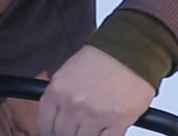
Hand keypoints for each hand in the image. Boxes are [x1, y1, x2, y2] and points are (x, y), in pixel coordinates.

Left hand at [38, 45, 155, 135]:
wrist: (132, 50)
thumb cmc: (103, 58)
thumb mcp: (69, 73)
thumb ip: (60, 97)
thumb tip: (56, 119)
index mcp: (58, 90)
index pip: (45, 123)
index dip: (49, 131)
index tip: (53, 132)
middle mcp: (74, 104)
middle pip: (63, 135)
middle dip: (69, 133)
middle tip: (76, 128)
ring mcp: (95, 114)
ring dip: (88, 135)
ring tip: (93, 126)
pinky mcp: (117, 121)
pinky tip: (106, 129)